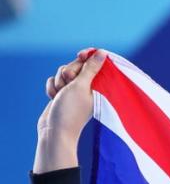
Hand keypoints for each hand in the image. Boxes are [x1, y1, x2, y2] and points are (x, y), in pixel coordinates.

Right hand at [34, 48, 106, 172]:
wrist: (55, 130)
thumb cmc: (71, 110)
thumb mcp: (81, 86)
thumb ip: (91, 69)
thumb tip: (102, 53)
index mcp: (98, 86)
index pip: (93, 63)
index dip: (86, 57)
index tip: (80, 55)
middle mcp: (88, 88)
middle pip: (76, 65)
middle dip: (69, 71)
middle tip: (69, 82)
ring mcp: (74, 91)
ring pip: (63, 72)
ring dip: (59, 81)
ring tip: (60, 94)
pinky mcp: (63, 94)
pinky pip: (54, 81)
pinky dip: (52, 88)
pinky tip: (53, 98)